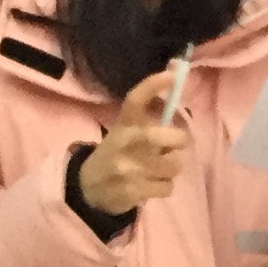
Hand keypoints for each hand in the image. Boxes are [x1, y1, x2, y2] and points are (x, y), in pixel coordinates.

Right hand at [77, 68, 193, 215]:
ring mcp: (127, 168)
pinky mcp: (132, 191)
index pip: (135, 99)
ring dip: (173, 168)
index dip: (154, 84)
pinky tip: (152, 185)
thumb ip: (147, 121)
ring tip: (161, 169)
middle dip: (179, 140)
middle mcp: (124, 143)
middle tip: (178, 145)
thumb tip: (176, 90)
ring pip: (171, 165)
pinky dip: (165, 187)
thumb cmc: (116, 154)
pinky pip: (167, 187)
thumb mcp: (124, 132)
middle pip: (159, 137)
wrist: (89, 188)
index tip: (173, 75)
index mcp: (123, 125)